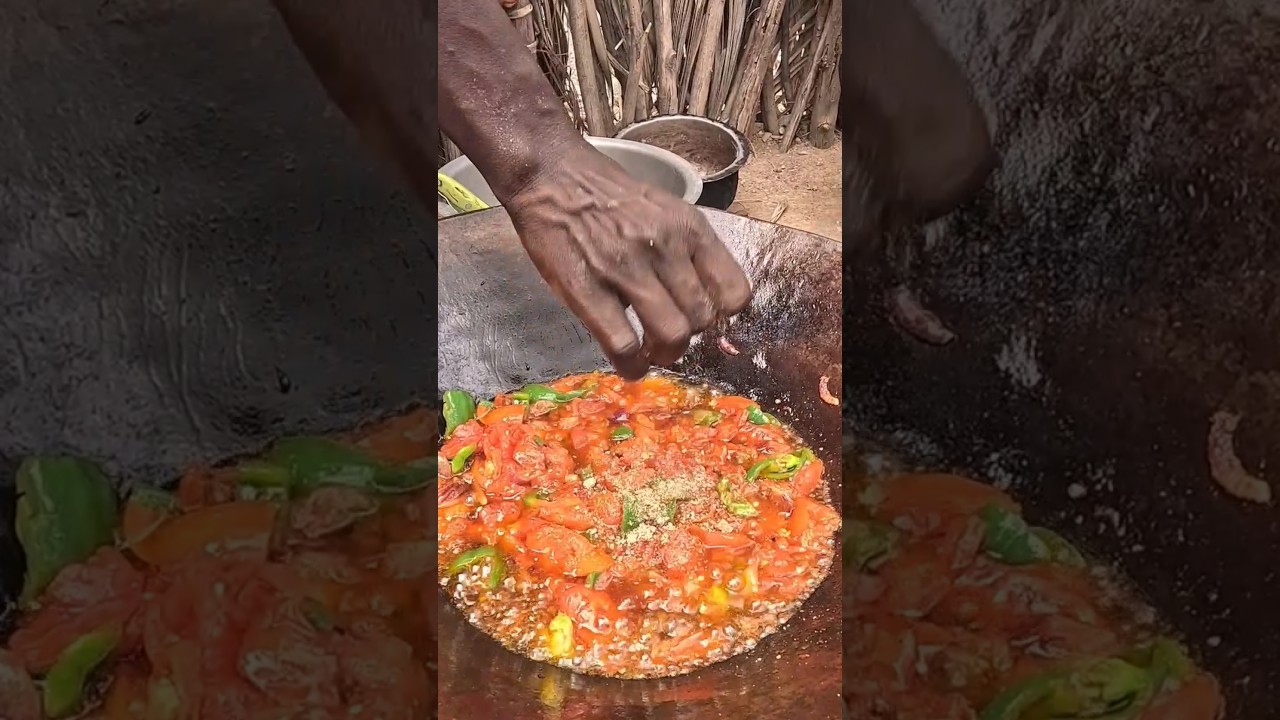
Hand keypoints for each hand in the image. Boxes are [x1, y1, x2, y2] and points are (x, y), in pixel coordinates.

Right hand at [505, 143, 751, 379]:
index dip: (722, 315)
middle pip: (702, 320)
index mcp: (689, 227)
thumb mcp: (664, 209)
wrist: (553, 175)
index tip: (705, 318)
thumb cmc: (609, 196)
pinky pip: (623, 344)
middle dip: (689, 340)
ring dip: (664, 355)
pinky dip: (631, 366)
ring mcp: (625, 269)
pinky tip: (628, 365)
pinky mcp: (588, 289)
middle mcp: (664, 247)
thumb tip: (705, 300)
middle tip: (669, 340)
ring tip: (650, 353)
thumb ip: (687, 249)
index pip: (734, 291)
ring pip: (671, 335)